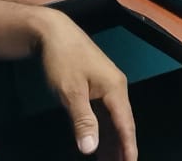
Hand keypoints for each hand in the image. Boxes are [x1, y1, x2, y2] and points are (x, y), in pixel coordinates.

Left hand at [34, 10, 136, 159]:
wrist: (53, 33)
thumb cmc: (62, 59)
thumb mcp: (70, 92)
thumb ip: (82, 121)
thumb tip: (90, 149)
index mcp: (115, 89)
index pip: (125, 124)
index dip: (128, 147)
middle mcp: (115, 89)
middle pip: (122, 125)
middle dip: (122, 148)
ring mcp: (106, 88)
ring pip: (112, 121)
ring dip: (112, 142)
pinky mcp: (96, 87)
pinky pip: (103, 114)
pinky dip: (103, 131)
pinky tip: (99, 145)